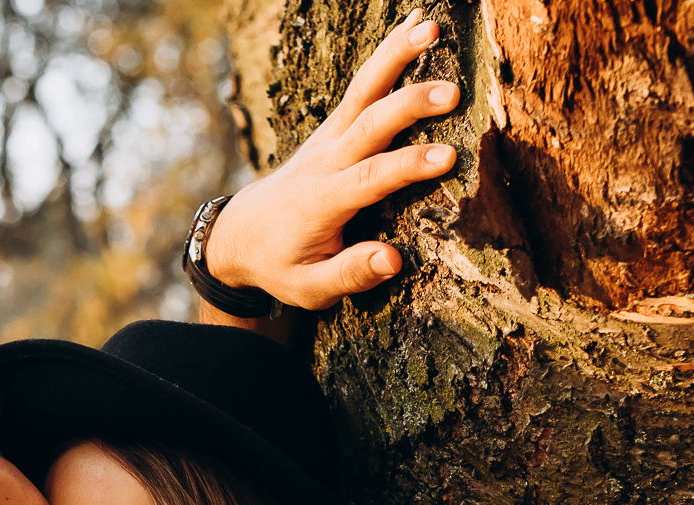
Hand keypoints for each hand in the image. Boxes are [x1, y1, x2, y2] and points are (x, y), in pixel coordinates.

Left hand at [205, 9, 459, 310]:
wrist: (240, 234)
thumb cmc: (281, 266)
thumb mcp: (309, 290)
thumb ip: (350, 274)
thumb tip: (392, 259)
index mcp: (322, 202)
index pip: (369, 178)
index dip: (407, 167)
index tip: (448, 158)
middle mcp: (324, 162)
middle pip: (368, 123)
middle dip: (409, 105)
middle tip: (453, 92)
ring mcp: (327, 139)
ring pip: (362, 90)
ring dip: (395, 56)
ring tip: (431, 26)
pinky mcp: (332, 128)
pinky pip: (361, 86)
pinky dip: (387, 55)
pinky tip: (415, 26)